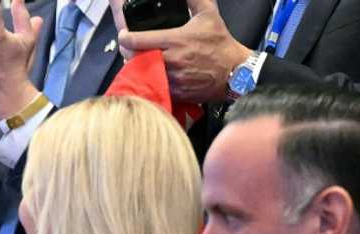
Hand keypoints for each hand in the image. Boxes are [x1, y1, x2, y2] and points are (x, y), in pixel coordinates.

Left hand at [117, 0, 250, 103]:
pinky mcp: (176, 93)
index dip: (126, 37)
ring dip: (137, 67)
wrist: (235, 72)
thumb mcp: (208, 14)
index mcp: (176, 40)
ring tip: (139, 59)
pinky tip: (151, 73)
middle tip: (129, 48)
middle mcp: (172, 60)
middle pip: (135, 58)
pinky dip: (149, 81)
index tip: (124, 35)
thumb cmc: (221, 44)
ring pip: (143, 74)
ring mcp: (173, 79)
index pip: (139, 40)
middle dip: (128, 53)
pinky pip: (154, 87)